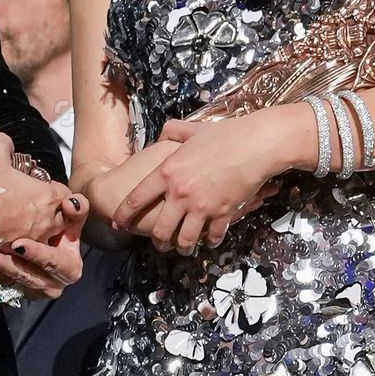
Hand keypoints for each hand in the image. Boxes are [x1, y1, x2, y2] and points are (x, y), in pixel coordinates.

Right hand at [0, 132, 80, 253]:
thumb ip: (5, 143)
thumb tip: (5, 143)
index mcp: (46, 198)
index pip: (68, 196)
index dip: (56, 190)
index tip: (43, 186)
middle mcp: (43, 222)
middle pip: (60, 220)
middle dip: (52, 211)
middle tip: (35, 202)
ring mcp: (28, 240)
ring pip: (45, 237)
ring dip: (38, 229)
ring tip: (21, 218)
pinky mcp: (11, 252)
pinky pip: (24, 249)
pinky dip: (19, 242)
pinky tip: (6, 231)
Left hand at [0, 195, 87, 299]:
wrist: (52, 239)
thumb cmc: (63, 227)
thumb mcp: (72, 218)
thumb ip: (77, 209)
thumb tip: (72, 203)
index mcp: (70, 268)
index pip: (55, 262)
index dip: (38, 254)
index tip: (18, 244)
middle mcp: (54, 283)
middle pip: (32, 276)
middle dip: (12, 265)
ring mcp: (36, 289)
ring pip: (17, 281)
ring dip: (0, 268)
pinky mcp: (21, 289)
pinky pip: (6, 283)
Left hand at [112, 112, 282, 253]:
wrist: (256, 144)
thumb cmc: (225, 134)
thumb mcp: (191, 129)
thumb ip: (171, 132)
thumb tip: (161, 136)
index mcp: (168, 172)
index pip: (137, 198)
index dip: (124, 214)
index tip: (118, 223)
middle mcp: (180, 193)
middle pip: (160, 230)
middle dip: (158, 242)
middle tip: (159, 243)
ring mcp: (202, 206)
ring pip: (185, 240)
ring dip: (182, 246)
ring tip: (183, 247)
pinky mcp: (222, 214)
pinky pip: (212, 237)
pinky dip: (210, 240)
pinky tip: (210, 239)